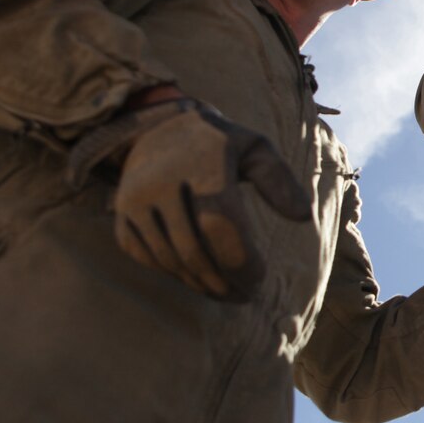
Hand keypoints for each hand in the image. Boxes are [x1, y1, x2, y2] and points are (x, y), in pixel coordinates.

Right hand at [112, 105, 310, 300]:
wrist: (158, 125)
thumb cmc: (219, 143)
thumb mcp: (255, 148)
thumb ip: (280, 180)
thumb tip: (303, 217)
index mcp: (202, 167)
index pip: (223, 228)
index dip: (243, 262)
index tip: (261, 280)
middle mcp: (162, 182)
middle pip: (194, 250)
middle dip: (223, 282)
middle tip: (245, 297)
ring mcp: (135, 200)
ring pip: (169, 258)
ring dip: (199, 284)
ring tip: (225, 293)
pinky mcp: (121, 214)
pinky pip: (145, 256)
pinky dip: (172, 274)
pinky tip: (197, 278)